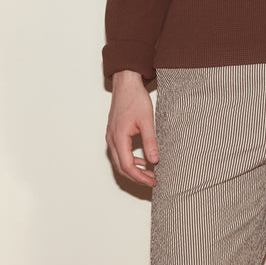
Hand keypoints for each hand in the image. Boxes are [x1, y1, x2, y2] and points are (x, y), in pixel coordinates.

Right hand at [106, 70, 157, 186]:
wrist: (126, 84)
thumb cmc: (134, 98)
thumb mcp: (147, 119)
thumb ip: (150, 140)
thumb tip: (154, 160)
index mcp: (119, 137)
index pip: (127, 165)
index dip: (140, 177)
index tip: (152, 181)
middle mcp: (112, 139)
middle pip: (122, 167)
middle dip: (137, 177)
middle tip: (152, 181)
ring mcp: (111, 137)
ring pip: (119, 161)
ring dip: (133, 170)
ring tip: (149, 173)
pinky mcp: (114, 133)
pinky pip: (120, 153)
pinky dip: (130, 160)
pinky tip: (142, 160)